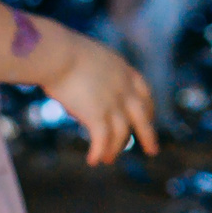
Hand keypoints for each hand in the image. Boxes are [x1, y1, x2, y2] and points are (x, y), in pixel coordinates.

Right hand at [45, 32, 158, 166]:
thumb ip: (97, 75)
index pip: (144, 93)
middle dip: (148, 135)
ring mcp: (112, 103)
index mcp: (124, 71)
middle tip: (153, 151)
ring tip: (107, 160)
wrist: (58, 54)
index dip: (148, 108)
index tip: (149, 118)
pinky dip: (98, 151)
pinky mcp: (96, 115)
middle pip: (142, 116)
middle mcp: (123, 88)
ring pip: (122, 133)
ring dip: (115, 149)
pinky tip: (92, 160)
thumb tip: (89, 89)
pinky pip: (102, 140)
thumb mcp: (91, 58)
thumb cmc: (64, 52)